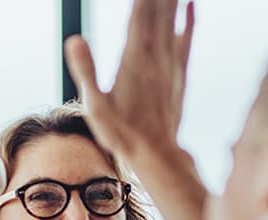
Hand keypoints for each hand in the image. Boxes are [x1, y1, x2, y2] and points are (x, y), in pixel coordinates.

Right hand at [64, 0, 194, 162]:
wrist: (156, 156)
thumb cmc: (122, 135)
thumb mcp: (95, 107)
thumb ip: (86, 72)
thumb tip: (75, 39)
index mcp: (134, 57)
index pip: (139, 8)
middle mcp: (155, 55)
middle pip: (159, 7)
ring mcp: (170, 64)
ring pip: (173, 17)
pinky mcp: (178, 75)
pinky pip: (187, 39)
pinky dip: (190, 19)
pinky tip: (192, 4)